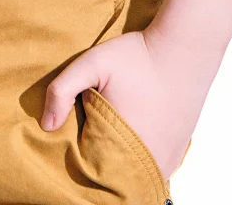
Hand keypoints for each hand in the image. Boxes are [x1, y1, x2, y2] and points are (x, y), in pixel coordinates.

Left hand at [41, 27, 219, 180]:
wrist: (184, 50)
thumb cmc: (137, 57)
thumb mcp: (92, 63)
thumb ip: (63, 90)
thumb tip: (47, 126)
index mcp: (120, 147)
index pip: (89, 173)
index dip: (77, 160)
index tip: (73, 142)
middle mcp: (146, 163)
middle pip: (112, 181)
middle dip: (98, 167)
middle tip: (90, 139)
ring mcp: (165, 162)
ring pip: (133, 180)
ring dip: (119, 168)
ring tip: (107, 142)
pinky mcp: (177, 155)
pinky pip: (151, 173)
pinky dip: (137, 164)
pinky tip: (128, 143)